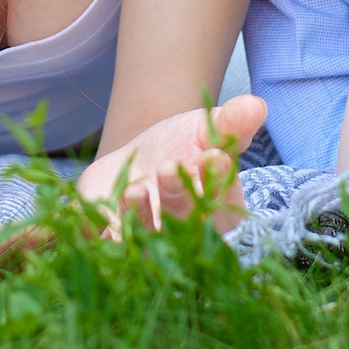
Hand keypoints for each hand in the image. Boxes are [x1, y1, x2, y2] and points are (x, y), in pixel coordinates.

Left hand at [77, 95, 265, 234]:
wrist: (138, 161)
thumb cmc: (184, 147)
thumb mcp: (207, 130)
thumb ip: (231, 123)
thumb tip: (255, 105)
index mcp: (218, 210)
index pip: (224, 202)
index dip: (219, 182)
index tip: (214, 156)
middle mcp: (187, 234)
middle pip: (185, 224)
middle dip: (178, 197)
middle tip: (169, 168)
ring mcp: (150, 243)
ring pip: (147, 239)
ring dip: (141, 216)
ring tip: (135, 188)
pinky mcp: (113, 241)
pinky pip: (104, 244)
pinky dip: (98, 232)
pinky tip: (93, 219)